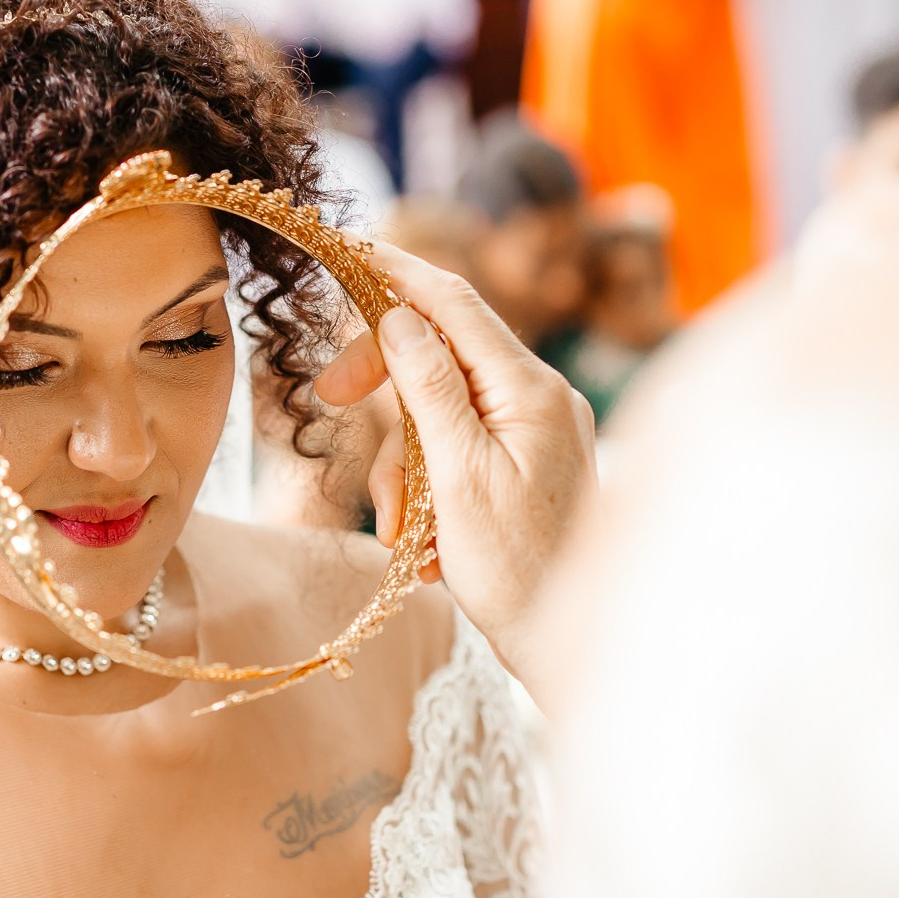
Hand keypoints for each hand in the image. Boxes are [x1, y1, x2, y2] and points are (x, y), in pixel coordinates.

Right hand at [314, 242, 597, 679]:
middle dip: (384, 383)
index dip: (398, 271)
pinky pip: (458, 451)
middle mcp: (541, 398)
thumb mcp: (460, 478)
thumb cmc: (520, 572)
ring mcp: (536, 432)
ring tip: (406, 534)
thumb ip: (430, 389)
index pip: (456, 303)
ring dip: (405, 466)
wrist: (568, 650)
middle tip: (330, 398)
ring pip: (441, 412)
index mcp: (531, 390)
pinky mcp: (526, 466)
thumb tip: (400, 315)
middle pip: (441, 354)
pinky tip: (428, 547)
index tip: (348, 248)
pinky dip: (429, 490)